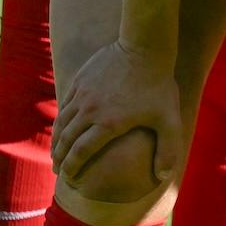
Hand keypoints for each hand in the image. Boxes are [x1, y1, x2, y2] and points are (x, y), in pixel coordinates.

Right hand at [53, 40, 180, 194]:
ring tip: (56, 153)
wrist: (145, 47)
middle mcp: (90, 111)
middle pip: (66, 140)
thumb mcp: (169, 120)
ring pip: (62, 122)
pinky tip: (62, 127)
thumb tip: (163, 177)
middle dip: (60, 158)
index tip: (67, 178)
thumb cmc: (159, 86)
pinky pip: (65, 104)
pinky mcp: (80, 80)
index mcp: (108, 124)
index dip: (71, 167)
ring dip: (56, 140)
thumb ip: (168, 150)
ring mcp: (82, 94)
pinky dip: (61, 119)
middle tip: (58, 170)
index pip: (80, 153)